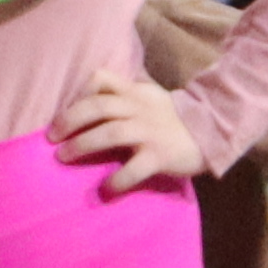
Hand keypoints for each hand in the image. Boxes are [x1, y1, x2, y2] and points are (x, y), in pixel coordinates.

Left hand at [52, 68, 205, 196]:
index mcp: (135, 92)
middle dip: (69, 120)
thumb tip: (87, 105)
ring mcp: (150, 132)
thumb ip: (124, 98)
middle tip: (51, 138)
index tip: (65, 110)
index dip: (78, 92)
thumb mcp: (149, 99)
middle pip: (97, 107)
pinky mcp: (160, 155)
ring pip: (110, 133)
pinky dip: (116, 180)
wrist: (215, 132)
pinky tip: (105, 188)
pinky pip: (134, 168)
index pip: (101, 78)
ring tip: (64, 157)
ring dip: (83, 145)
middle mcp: (139, 108)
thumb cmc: (175, 119)